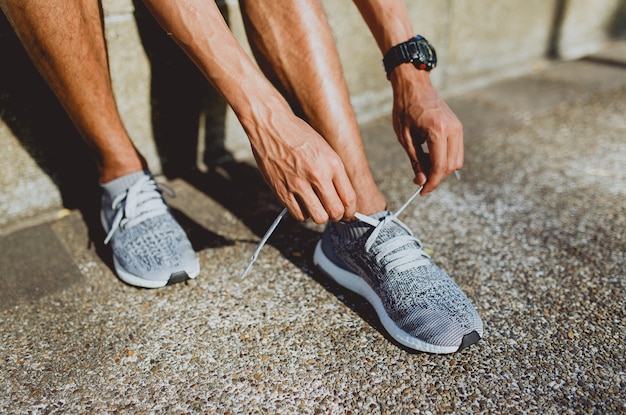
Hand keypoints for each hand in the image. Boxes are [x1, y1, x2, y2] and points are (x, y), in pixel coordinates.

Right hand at [247, 108, 356, 223]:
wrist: (271, 125)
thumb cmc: (298, 135)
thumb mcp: (325, 149)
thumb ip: (335, 173)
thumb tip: (342, 197)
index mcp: (332, 163)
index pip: (349, 198)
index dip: (350, 211)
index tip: (347, 213)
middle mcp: (317, 174)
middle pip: (335, 212)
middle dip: (336, 215)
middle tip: (331, 211)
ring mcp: (299, 183)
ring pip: (318, 217)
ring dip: (319, 215)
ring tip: (315, 205)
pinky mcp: (282, 190)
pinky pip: (299, 215)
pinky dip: (302, 213)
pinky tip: (301, 202)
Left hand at [390, 64, 463, 194]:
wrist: (414, 86)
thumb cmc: (405, 109)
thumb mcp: (405, 138)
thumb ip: (416, 161)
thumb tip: (422, 181)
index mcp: (437, 131)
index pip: (440, 166)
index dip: (432, 183)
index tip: (422, 192)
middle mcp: (452, 130)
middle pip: (451, 167)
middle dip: (436, 177)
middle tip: (419, 179)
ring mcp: (458, 128)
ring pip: (456, 161)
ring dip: (441, 169)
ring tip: (423, 164)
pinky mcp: (458, 128)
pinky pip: (456, 151)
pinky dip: (444, 159)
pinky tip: (429, 155)